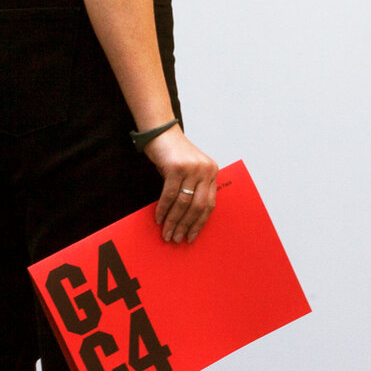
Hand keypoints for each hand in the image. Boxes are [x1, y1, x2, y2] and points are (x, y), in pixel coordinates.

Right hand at [144, 125, 217, 242]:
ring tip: (166, 233)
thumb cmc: (173, 155)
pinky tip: (158, 218)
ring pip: (184, 203)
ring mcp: (193, 168)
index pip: (210, 204)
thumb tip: (185, 220)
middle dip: (186, 225)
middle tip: (176, 238)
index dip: (200, 223)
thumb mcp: (188, 171)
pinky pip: (170, 194)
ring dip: (173, 221)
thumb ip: (192, 189)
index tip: (191, 236)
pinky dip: (163, 209)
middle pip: (198, 206)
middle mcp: (206, 170)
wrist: (161, 132)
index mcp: (212, 173)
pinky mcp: (177, 167)